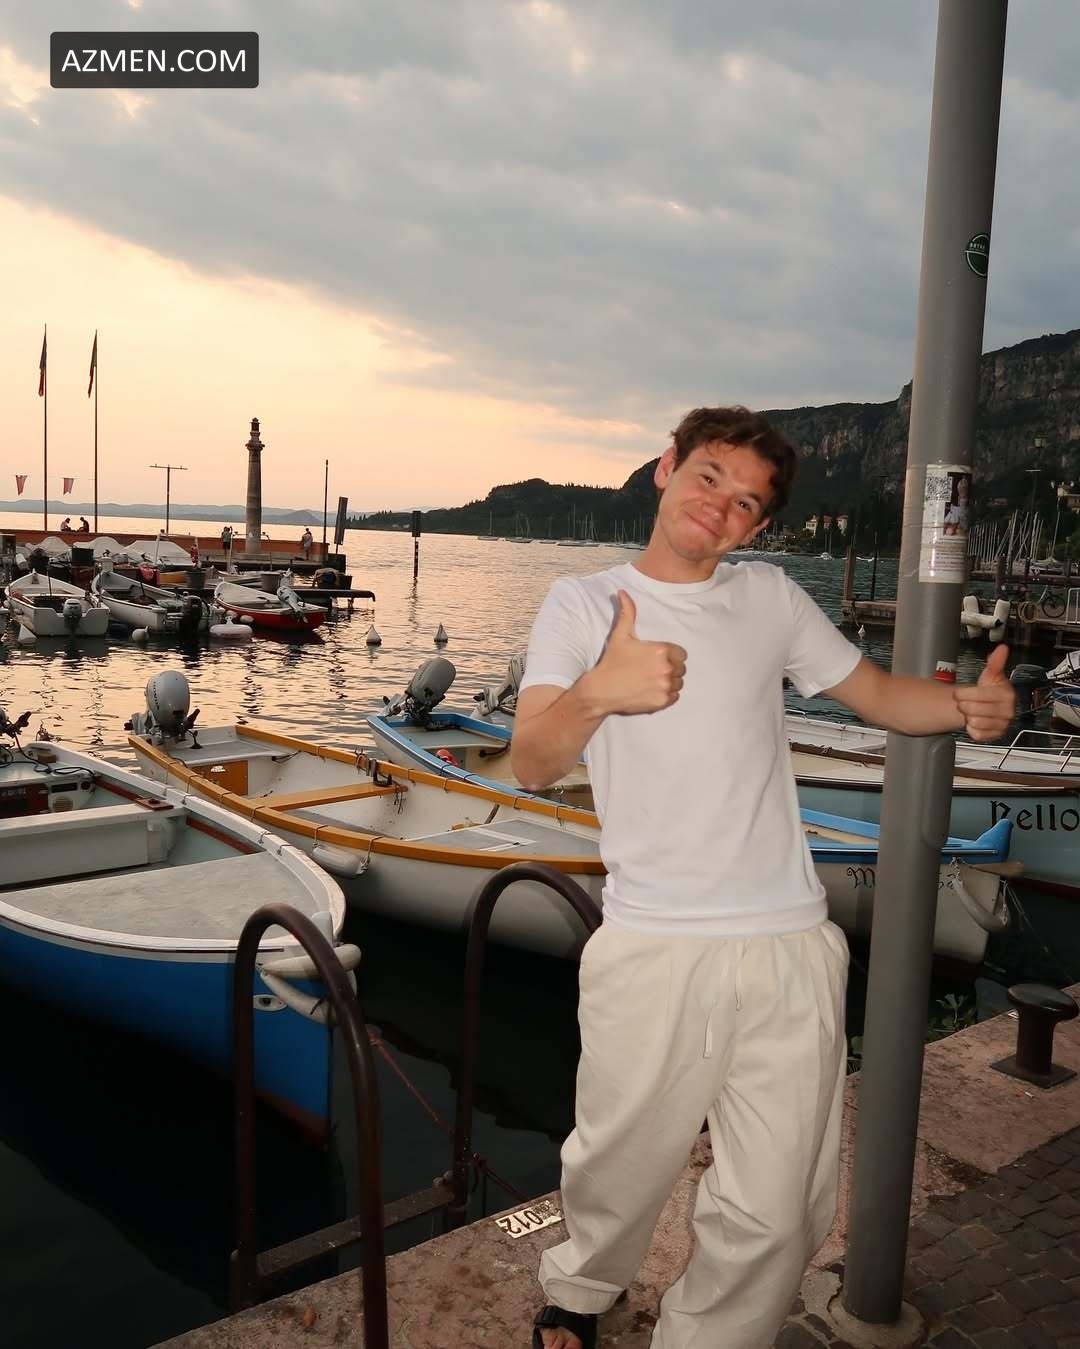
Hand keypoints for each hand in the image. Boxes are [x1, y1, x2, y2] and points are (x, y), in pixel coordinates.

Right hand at [592, 590, 685, 714]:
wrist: (601, 690)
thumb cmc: (612, 661)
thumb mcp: (621, 635)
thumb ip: (628, 612)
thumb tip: (622, 592)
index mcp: (661, 650)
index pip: (681, 653)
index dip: (671, 656)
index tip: (657, 659)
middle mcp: (666, 668)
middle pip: (681, 668)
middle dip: (670, 668)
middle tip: (652, 670)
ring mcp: (665, 686)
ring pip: (679, 683)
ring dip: (670, 682)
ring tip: (652, 681)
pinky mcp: (662, 701)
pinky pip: (675, 696)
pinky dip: (667, 695)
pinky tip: (652, 690)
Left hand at [953, 644, 1015, 741]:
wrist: (987, 705)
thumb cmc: (989, 689)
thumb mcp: (991, 675)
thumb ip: (995, 663)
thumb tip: (1002, 648)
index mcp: (1007, 695)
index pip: (979, 695)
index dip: (964, 693)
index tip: (959, 693)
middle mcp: (1008, 711)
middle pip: (974, 710)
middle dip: (964, 705)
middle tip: (965, 702)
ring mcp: (1003, 725)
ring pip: (975, 722)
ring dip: (968, 717)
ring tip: (971, 711)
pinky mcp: (996, 736)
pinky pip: (977, 735)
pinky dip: (971, 729)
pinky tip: (974, 721)